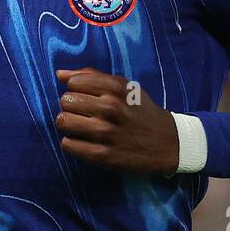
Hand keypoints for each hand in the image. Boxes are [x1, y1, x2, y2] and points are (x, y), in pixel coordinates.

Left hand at [55, 67, 178, 176]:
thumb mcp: (125, 87)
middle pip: (65, 101)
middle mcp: (111, 108)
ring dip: (67, 125)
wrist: (169, 144)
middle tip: (82, 114)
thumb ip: (93, 76)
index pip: (73, 83)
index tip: (85, 97)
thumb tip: (59, 74)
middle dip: (70, 107)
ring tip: (79, 127)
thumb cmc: (142, 112)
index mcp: (116, 89)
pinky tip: (83, 142)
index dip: (75, 90)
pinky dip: (71, 143)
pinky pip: (68, 145)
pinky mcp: (103, 156)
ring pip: (63, 122)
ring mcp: (106, 133)